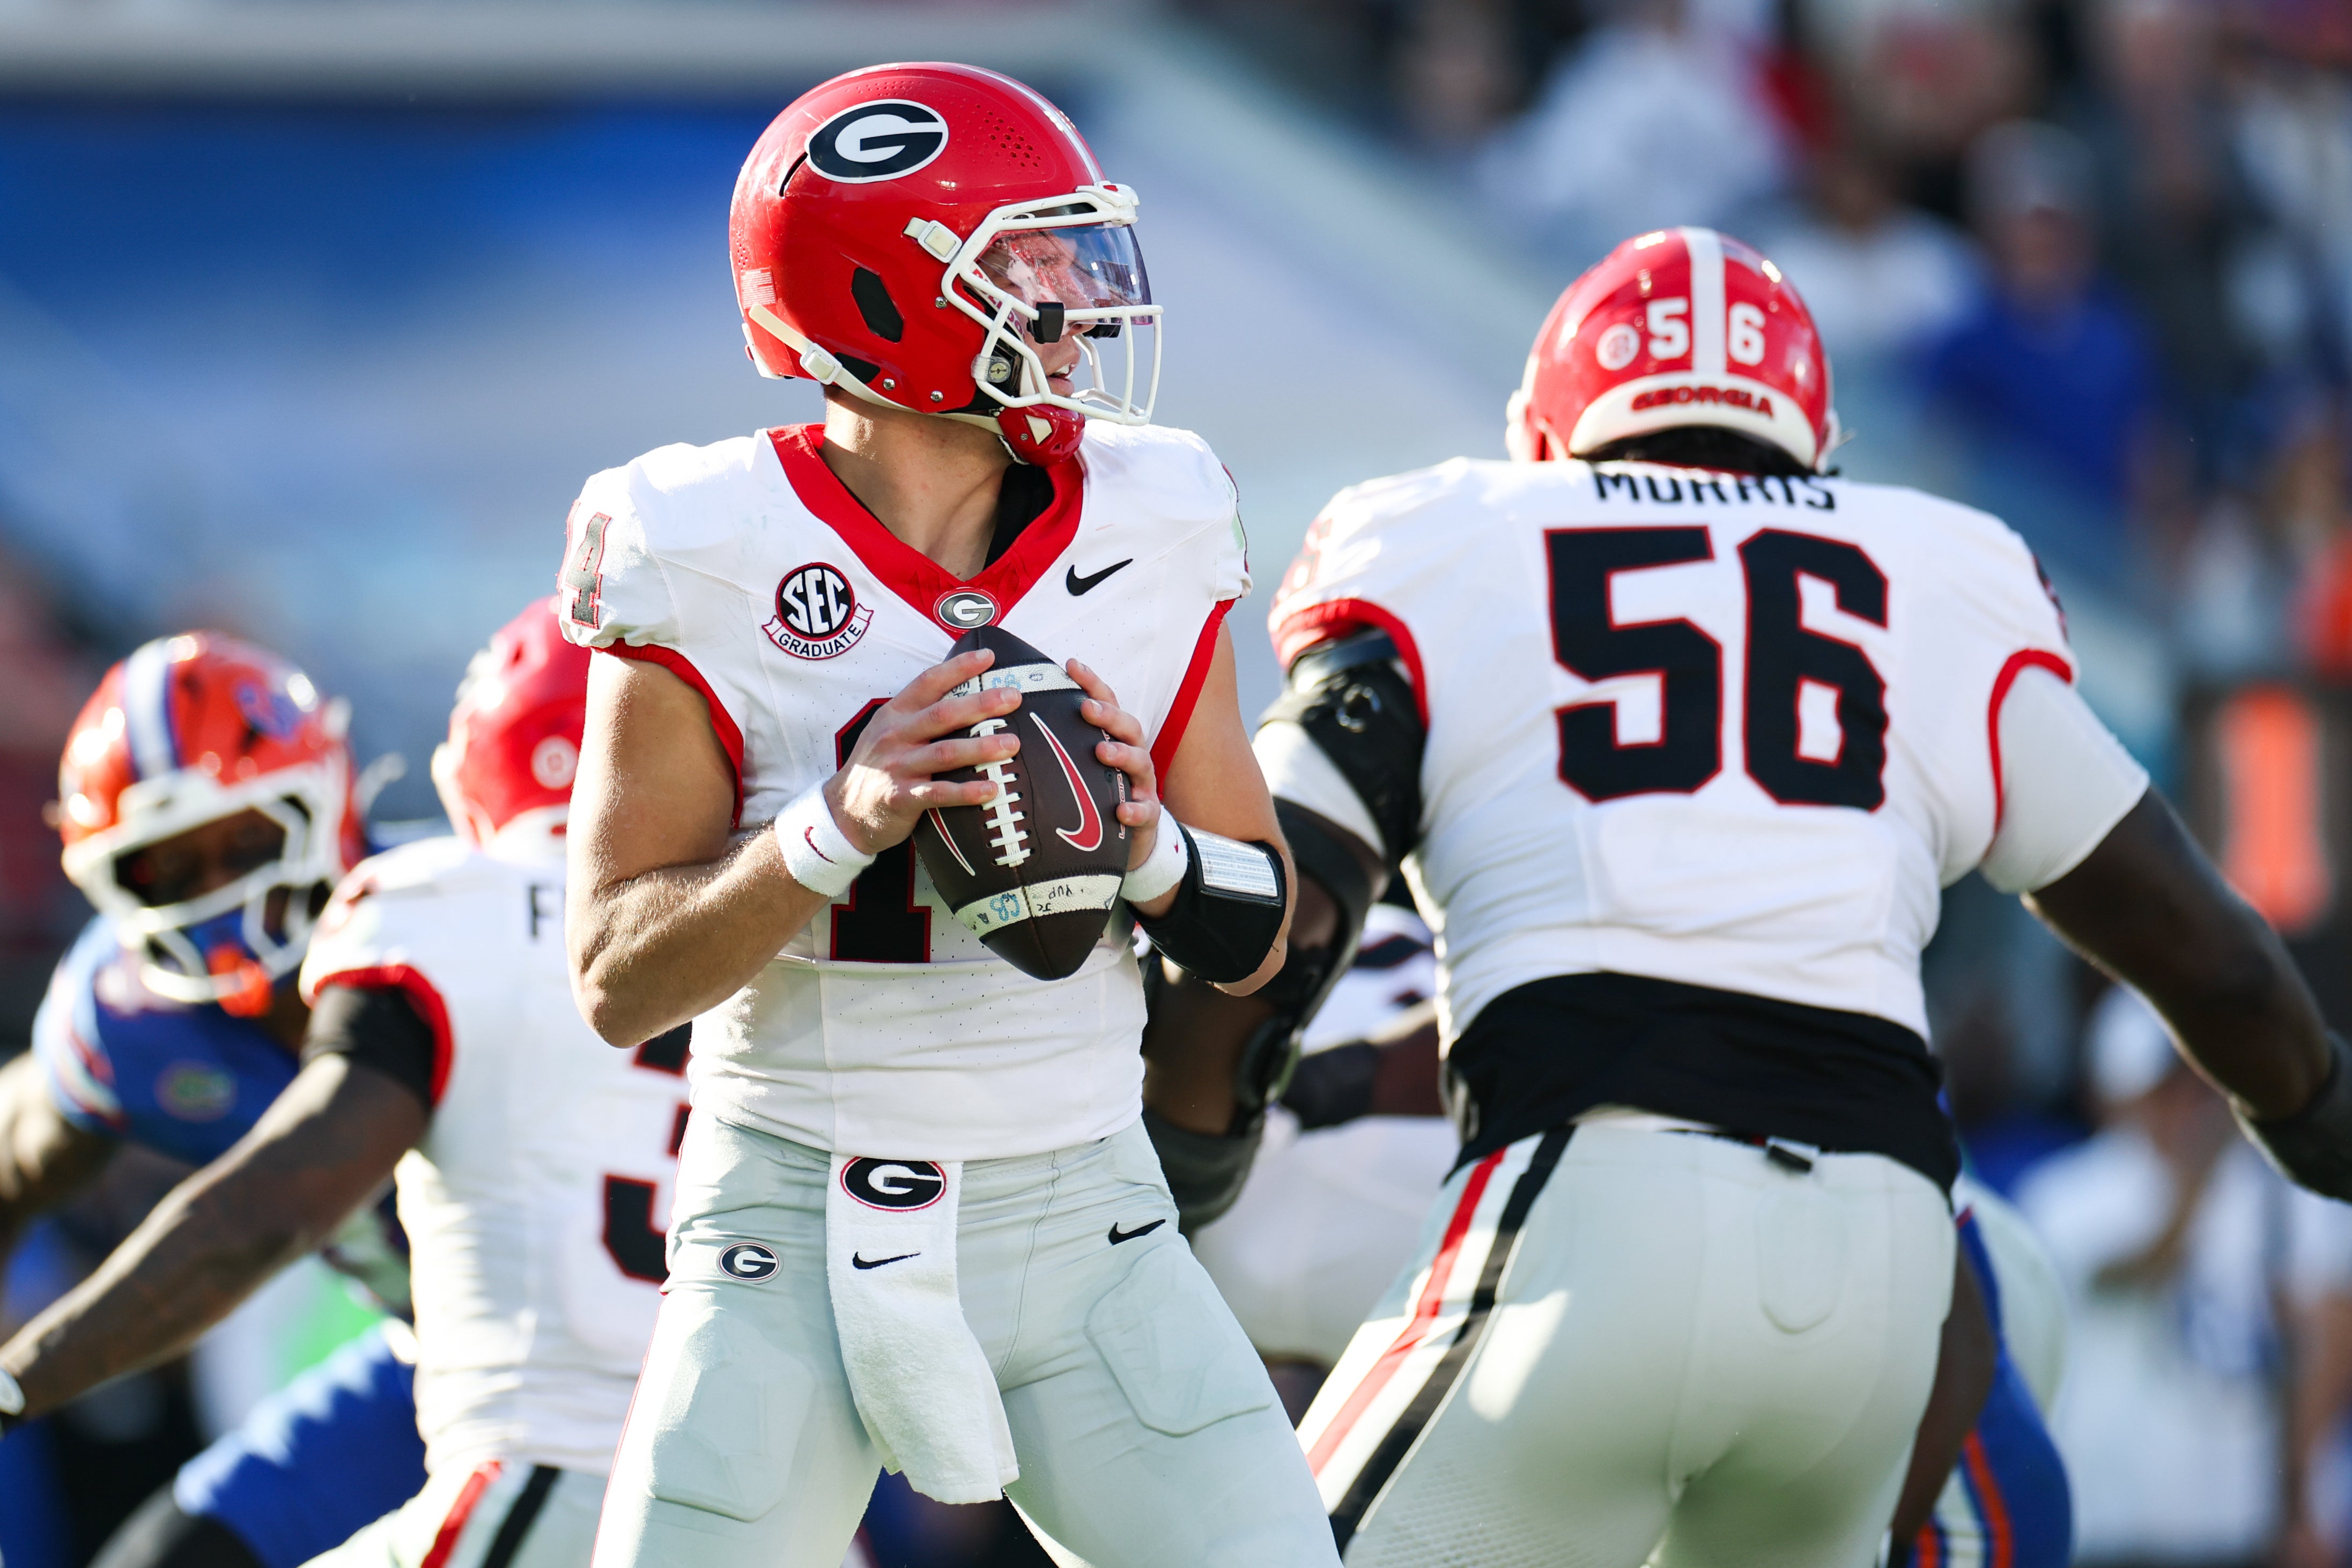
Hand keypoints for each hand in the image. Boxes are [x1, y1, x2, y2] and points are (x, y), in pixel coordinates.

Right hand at [825, 650, 1023, 855]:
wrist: (843, 811)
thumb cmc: (878, 766)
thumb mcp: (889, 731)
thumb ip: (921, 715)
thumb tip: (969, 697)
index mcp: (895, 714)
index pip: (928, 682)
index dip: (958, 667)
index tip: (988, 656)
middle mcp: (895, 735)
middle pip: (943, 714)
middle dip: (981, 703)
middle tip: (1013, 697)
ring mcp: (897, 766)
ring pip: (945, 752)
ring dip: (981, 747)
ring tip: (1013, 744)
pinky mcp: (900, 797)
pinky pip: (938, 792)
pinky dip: (965, 791)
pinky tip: (991, 790)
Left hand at [1067, 660, 1160, 871]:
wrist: (1127, 838)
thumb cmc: (1096, 793)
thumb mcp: (1079, 765)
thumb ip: (1058, 743)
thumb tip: (1010, 722)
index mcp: (1114, 738)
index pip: (1106, 703)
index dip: (1092, 683)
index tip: (1071, 664)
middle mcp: (1132, 755)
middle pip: (1128, 726)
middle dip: (1108, 715)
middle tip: (1087, 708)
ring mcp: (1142, 784)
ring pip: (1140, 762)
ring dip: (1122, 754)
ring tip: (1102, 752)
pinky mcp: (1147, 815)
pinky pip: (1146, 810)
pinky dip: (1136, 809)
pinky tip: (1122, 810)